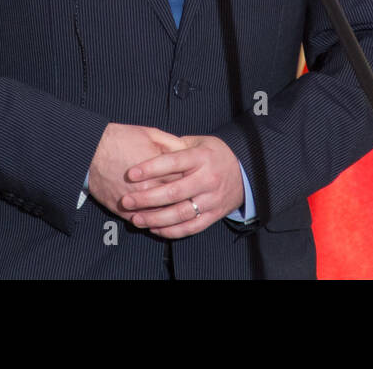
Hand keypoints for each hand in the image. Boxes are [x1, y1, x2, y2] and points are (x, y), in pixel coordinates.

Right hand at [86, 123, 188, 220]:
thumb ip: (173, 144)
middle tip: (193, 199)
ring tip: (179, 214)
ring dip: (170, 216)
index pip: (184, 179)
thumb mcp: (151, 134)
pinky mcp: (122, 209)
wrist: (90, 150)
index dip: (193, 181)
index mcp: (160, 167)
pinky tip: (158, 221)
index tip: (198, 181)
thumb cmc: (121, 138)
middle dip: (185, 200)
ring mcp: (136, 200)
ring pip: (160, 214)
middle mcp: (149, 186)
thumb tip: (188, 152)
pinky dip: (151, 223)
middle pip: (174, 199)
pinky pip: (141, 220)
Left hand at [121, 135, 244, 238]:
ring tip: (136, 219)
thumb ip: (176, 146)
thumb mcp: (199, 142)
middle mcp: (207, 179)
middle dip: (146, 198)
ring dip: (155, 218)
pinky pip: (191, 227)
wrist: (246, 171)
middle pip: (173, 192)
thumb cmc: (214, 154)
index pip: (173, 162)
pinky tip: (154, 229)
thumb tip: (148, 148)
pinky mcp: (214, 214)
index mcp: (202, 158)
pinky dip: (171, 231)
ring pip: (180, 213)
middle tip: (126, 201)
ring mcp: (212, 199)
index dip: (150, 168)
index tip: (130, 174)